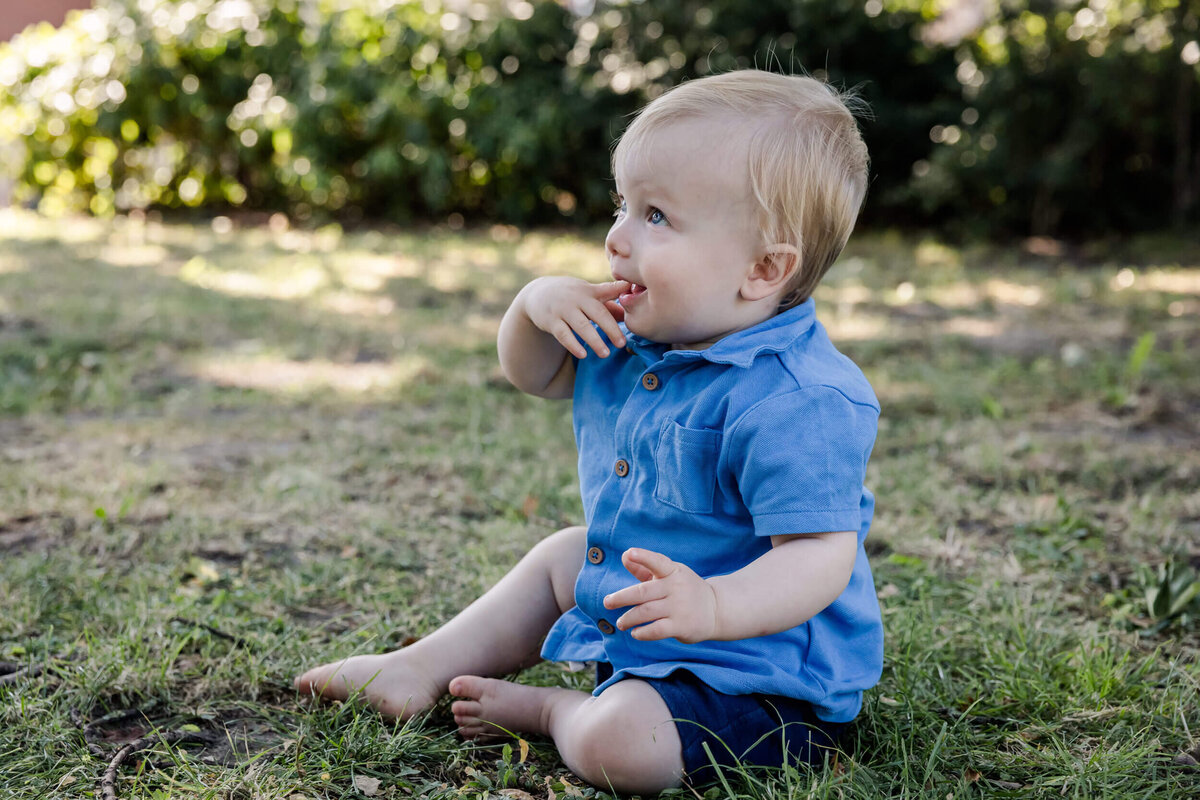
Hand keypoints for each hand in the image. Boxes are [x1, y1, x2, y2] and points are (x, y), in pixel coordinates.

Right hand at [524, 277, 627, 358]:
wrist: (538, 293)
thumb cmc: (572, 296)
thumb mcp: (588, 295)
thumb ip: (608, 304)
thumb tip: (626, 315)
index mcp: (590, 291)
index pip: (607, 289)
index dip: (618, 288)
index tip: (630, 288)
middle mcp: (577, 298)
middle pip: (597, 313)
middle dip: (611, 328)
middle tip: (622, 343)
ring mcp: (563, 309)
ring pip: (581, 325)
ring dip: (594, 340)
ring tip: (605, 354)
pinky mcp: (551, 321)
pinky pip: (563, 334)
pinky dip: (573, 345)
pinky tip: (583, 355)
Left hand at [602, 548, 719, 643]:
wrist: (716, 609)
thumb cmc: (685, 589)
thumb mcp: (670, 574)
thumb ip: (645, 568)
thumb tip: (625, 556)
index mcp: (673, 571)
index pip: (657, 562)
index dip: (643, 557)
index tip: (629, 553)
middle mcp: (676, 588)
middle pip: (643, 592)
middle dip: (621, 598)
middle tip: (607, 602)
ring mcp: (679, 607)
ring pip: (646, 612)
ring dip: (629, 618)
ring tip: (621, 623)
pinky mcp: (681, 626)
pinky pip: (656, 630)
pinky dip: (642, 632)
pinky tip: (635, 632)